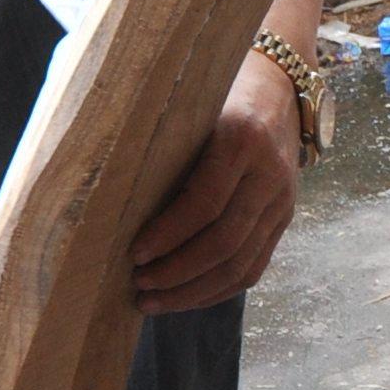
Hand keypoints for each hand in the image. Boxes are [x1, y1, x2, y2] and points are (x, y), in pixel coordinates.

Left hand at [129, 45, 304, 313]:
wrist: (282, 87)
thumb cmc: (218, 94)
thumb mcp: (193, 106)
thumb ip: (163, 142)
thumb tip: (105, 187)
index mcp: (241, 140)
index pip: (205, 202)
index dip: (168, 234)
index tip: (134, 254)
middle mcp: (269, 175)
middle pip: (224, 242)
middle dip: (177, 272)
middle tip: (138, 286)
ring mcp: (282, 202)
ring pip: (241, 264)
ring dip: (194, 291)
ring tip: (153, 302)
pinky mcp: (284, 220)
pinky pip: (254, 268)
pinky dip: (217, 290)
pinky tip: (185, 297)